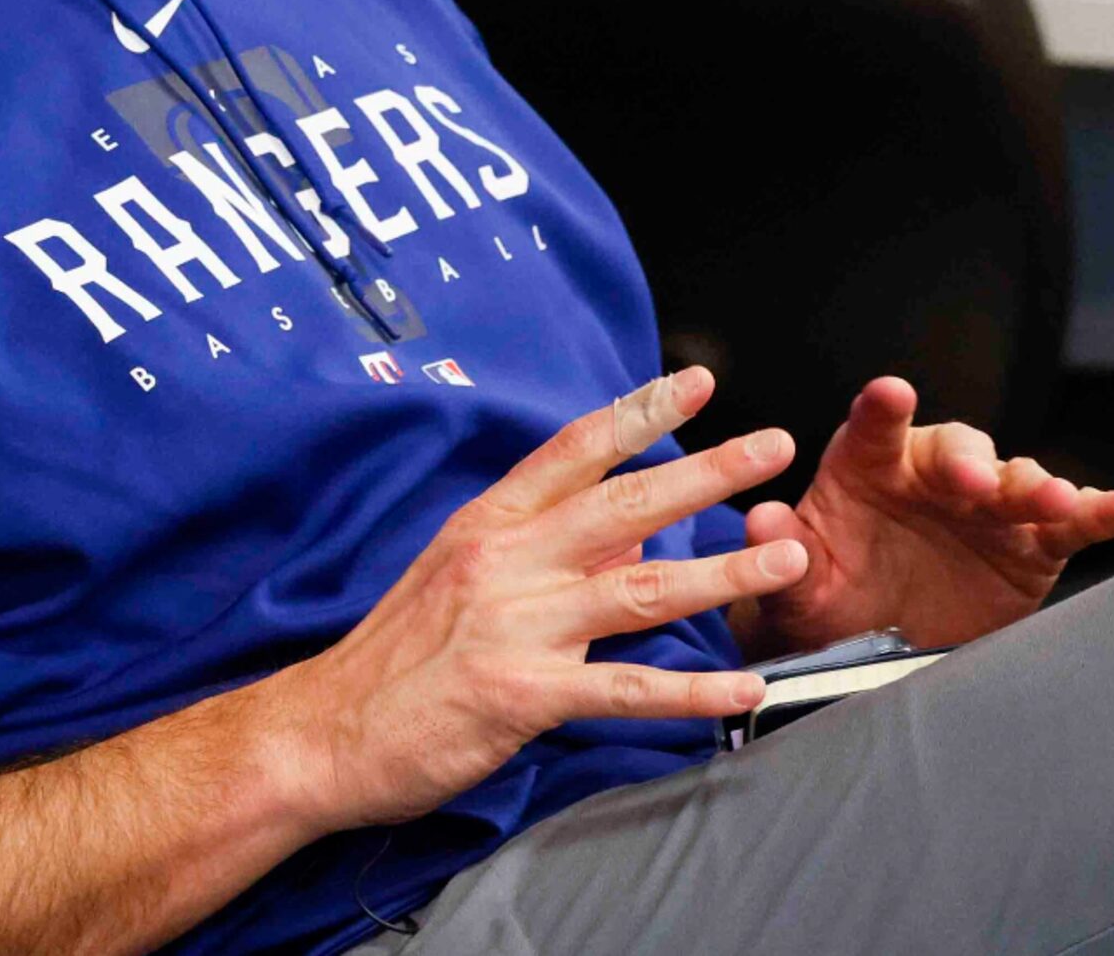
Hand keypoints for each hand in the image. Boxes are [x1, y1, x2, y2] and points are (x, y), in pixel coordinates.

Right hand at [270, 367, 797, 832]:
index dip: (638, 413)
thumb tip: (628, 534)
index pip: (572, 452)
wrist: (324, 730)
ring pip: (639, 590)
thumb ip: (540, 551)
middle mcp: (505, 562)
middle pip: (623, 507)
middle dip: (706, 471)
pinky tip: (742, 690)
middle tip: (773, 445)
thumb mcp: (457, 576)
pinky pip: (622, 689)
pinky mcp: (521, 694)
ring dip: (723, 574)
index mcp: (487, 525)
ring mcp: (514, 625)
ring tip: (789, 559)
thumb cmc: (393, 657)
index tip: (695, 383)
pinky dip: (689, 693)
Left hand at [733, 376, 1113, 653]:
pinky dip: (1104, 511)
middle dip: (967, 462)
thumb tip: (761, 522)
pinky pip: (1072, 523)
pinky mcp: (1032, 543)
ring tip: (1053, 500)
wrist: (868, 643)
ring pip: (1016, 480)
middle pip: (956, 450)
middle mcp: (929, 476)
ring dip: (1036, 486)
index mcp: (864, 469)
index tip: (890, 393)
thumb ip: (781, 549)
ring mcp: (986, 506)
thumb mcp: (795, 583)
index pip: (872, 430)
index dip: (881, 411)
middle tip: (972, 482)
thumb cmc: (825, 595)